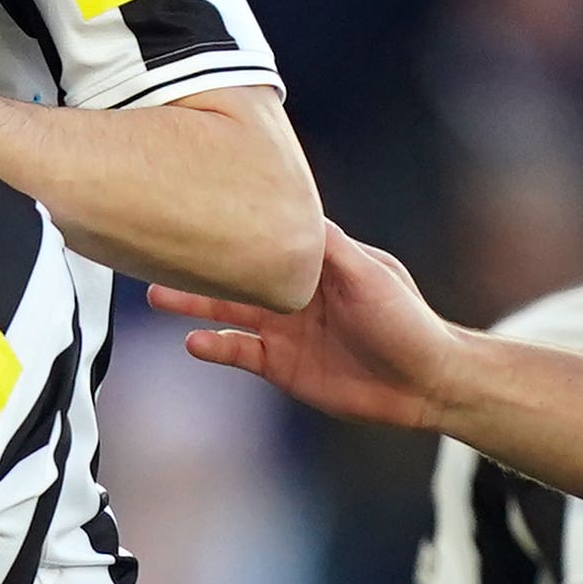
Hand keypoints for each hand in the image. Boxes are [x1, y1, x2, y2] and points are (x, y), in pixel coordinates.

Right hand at [161, 219, 465, 431]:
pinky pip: (239, 353)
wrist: (423, 383)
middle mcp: (295, 292)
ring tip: (159, 293)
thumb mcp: (370, 274)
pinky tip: (192, 342)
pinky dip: (215, 347)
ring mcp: (286, 330)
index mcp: (317, 262)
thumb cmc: (407, 321)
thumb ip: (330, 246)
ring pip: (230, 311)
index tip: (203, 201)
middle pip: (239, 272)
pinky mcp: (282, 366)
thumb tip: (292, 209)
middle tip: (162, 249)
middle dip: (204, 262)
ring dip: (196, 303)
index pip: (268, 233)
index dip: (238, 220)